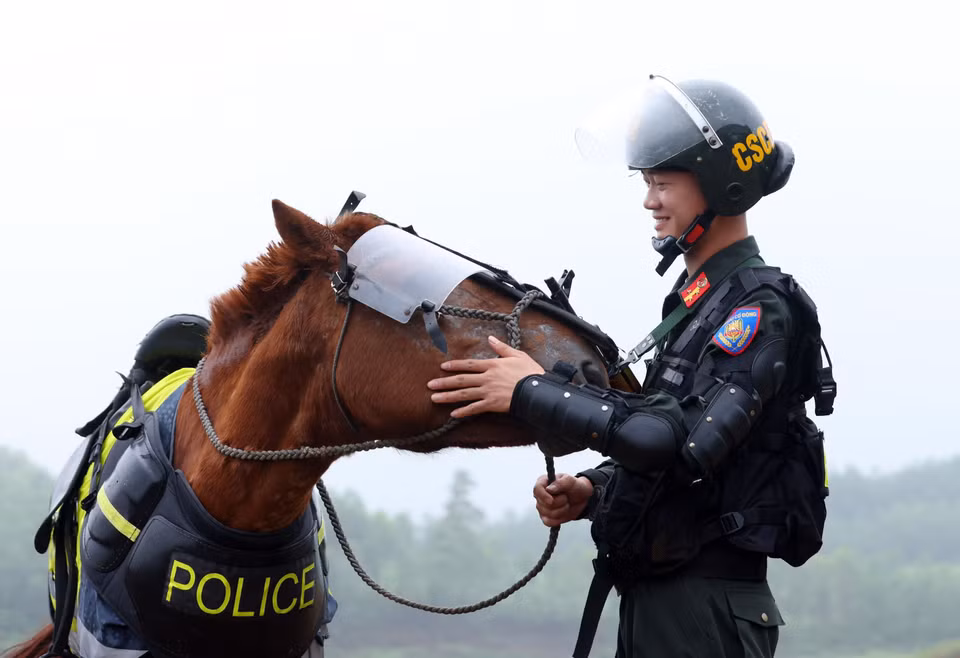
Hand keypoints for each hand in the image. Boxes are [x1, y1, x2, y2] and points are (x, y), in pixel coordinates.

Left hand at [427, 335, 544, 417]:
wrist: (537, 389)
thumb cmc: (530, 372)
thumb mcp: (517, 355)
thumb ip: (502, 348)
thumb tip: (490, 338)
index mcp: (492, 365)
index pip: (469, 365)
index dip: (455, 365)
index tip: (443, 367)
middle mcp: (486, 378)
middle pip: (461, 380)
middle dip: (444, 382)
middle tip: (430, 384)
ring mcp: (488, 392)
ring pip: (463, 394)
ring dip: (447, 396)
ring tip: (434, 398)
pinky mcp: (492, 405)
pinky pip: (474, 408)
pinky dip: (463, 412)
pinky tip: (453, 415)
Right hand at [533, 473, 594, 526]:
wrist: (581, 498)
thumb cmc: (574, 486)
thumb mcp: (571, 481)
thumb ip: (560, 483)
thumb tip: (549, 489)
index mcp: (543, 482)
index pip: (537, 489)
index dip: (543, 496)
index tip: (551, 500)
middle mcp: (540, 495)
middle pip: (543, 504)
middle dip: (559, 502)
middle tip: (566, 497)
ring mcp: (541, 507)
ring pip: (547, 514)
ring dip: (562, 510)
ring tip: (566, 503)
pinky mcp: (546, 517)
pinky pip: (549, 522)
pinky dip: (559, 519)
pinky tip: (564, 512)